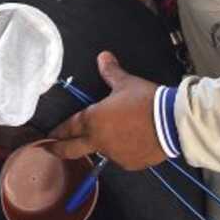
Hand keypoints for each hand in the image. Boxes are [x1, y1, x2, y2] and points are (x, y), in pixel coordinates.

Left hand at [48, 51, 166, 171]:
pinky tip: (129, 142)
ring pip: (99, 152)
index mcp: (92, 120)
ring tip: (109, 137)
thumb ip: (111, 72)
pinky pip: (120, 157)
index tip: (47, 137)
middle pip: (70, 150)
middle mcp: (98, 141)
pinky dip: (121, 151)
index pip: (67, 128)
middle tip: (49, 149)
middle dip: (57, 150)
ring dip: (98, 146)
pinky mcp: (130, 164)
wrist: (172, 123)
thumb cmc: (146, 101)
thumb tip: (102, 56)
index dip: (55, 132)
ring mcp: (113, 155)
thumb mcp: (126, 83)